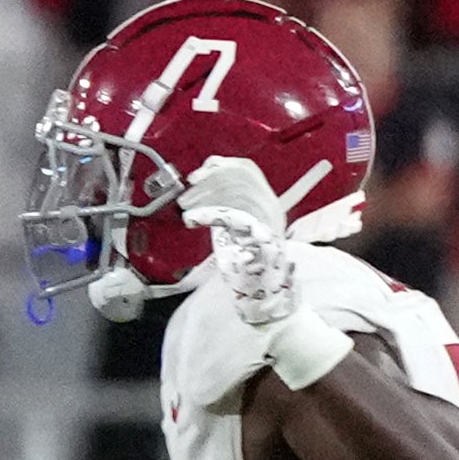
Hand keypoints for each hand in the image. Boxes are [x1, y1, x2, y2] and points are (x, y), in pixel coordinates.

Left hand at [181, 154, 297, 328]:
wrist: (264, 294)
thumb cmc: (246, 263)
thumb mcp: (233, 227)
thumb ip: (224, 206)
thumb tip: (199, 187)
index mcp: (267, 202)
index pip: (247, 169)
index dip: (221, 165)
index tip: (196, 174)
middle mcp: (272, 208)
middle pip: (242, 176)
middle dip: (209, 179)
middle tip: (186, 190)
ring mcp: (269, 222)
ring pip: (238, 192)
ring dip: (205, 195)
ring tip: (185, 207)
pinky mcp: (262, 238)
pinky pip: (234, 217)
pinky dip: (209, 214)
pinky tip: (191, 219)